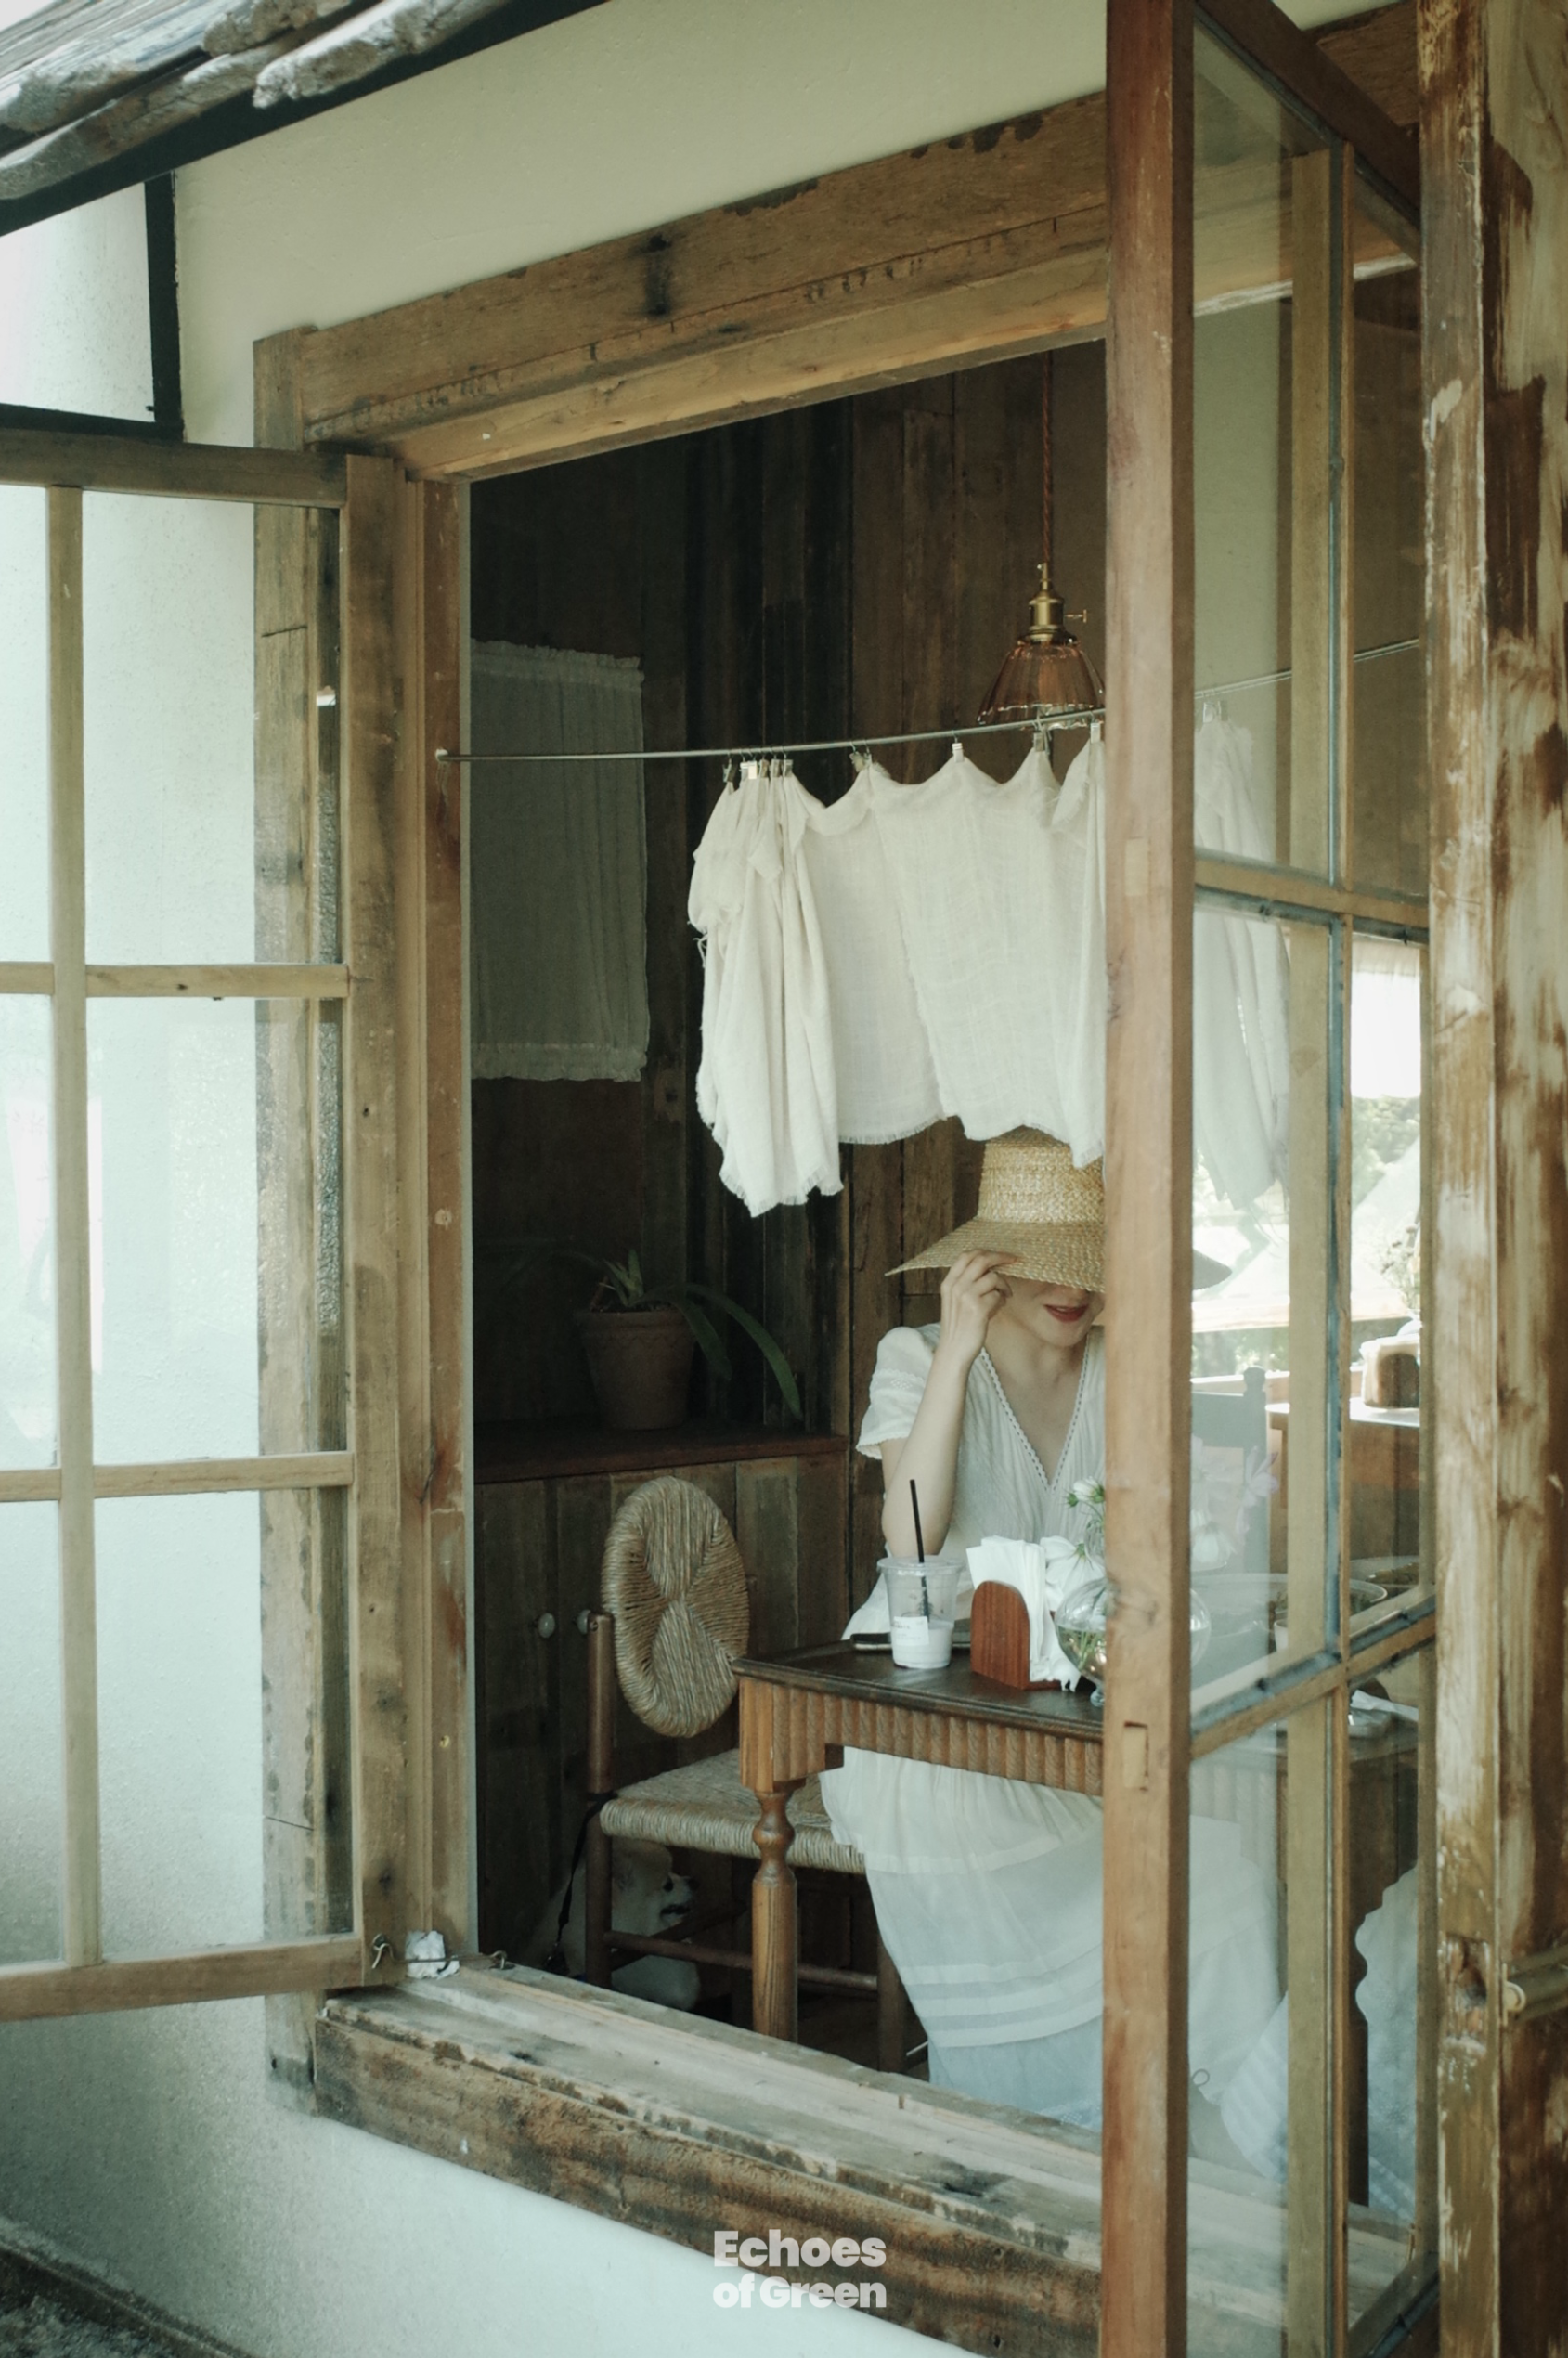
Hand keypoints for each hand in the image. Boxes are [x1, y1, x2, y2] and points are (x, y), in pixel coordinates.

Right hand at [936, 1250, 1016, 1369]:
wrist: (954, 1350)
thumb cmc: (959, 1326)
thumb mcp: (955, 1301)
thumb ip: (967, 1284)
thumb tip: (992, 1270)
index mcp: (948, 1283)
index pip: (966, 1256)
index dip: (986, 1251)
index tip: (1000, 1255)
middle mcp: (956, 1287)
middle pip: (981, 1260)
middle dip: (1001, 1257)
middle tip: (1013, 1260)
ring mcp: (966, 1297)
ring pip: (993, 1277)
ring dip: (1004, 1284)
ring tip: (1005, 1294)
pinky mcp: (978, 1309)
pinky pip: (998, 1295)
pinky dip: (1002, 1299)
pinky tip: (999, 1307)